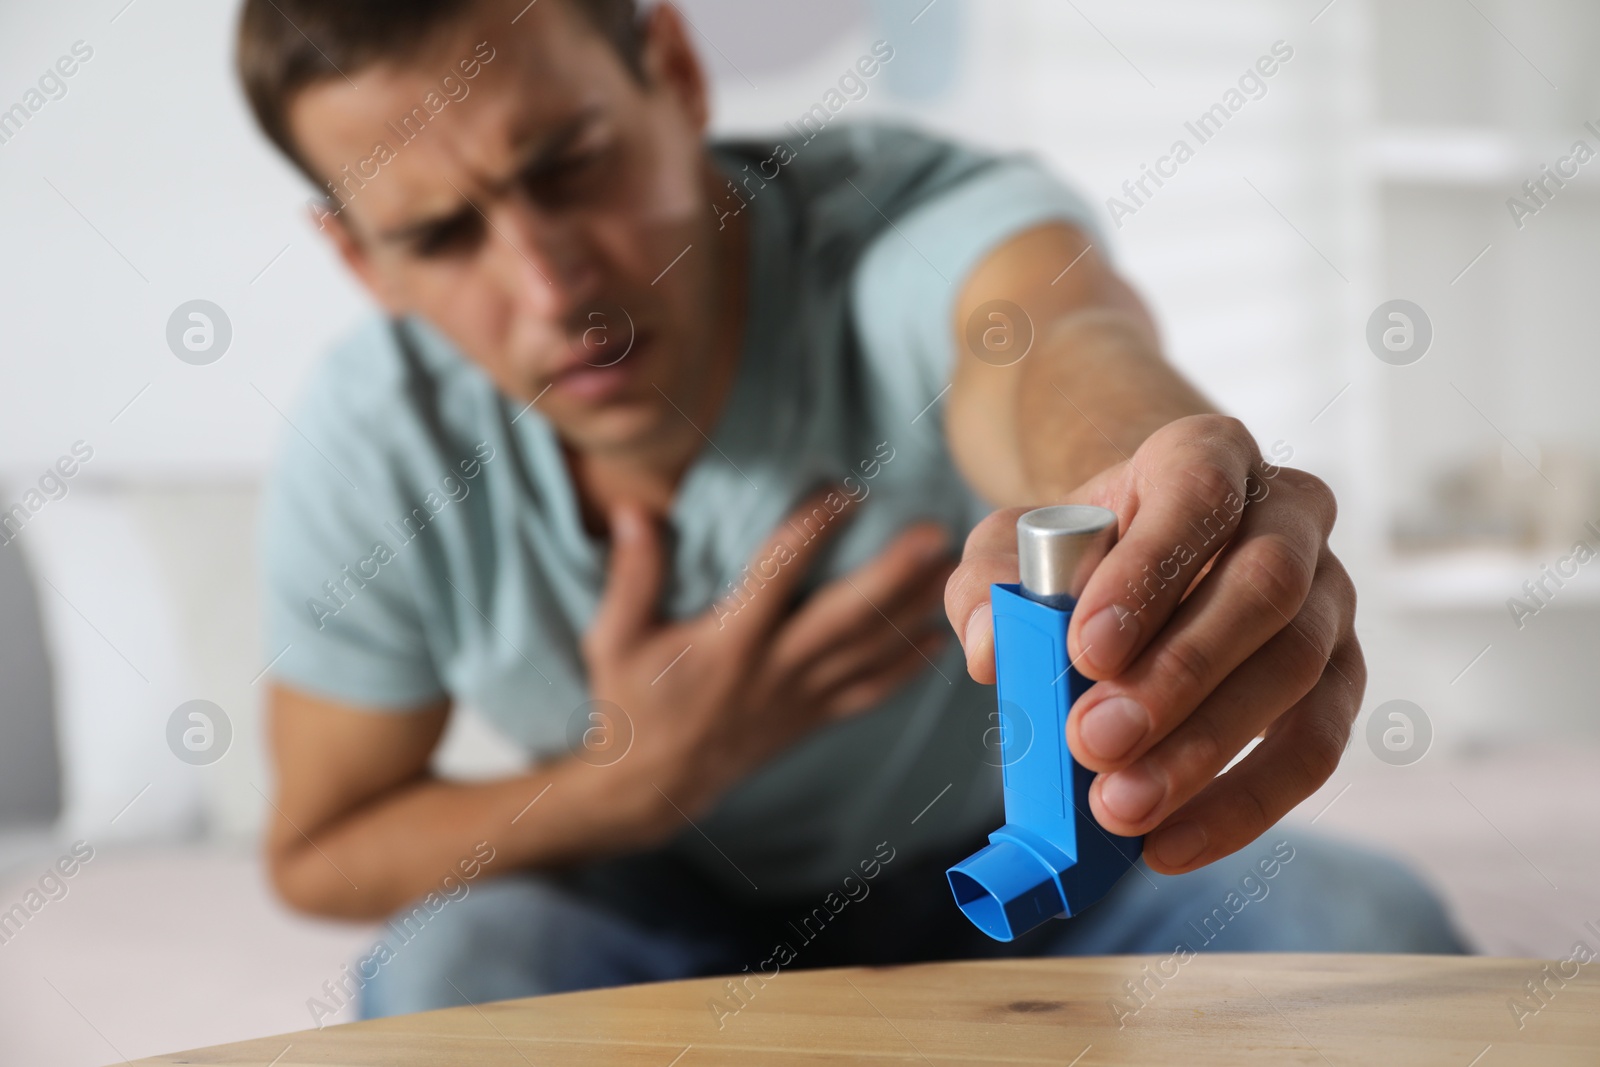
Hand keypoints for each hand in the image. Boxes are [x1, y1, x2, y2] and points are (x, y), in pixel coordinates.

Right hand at [584, 489, 953, 834]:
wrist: (650, 788)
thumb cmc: (630, 705)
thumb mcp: (613, 639)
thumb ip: (632, 575)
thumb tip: (632, 509)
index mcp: (727, 643)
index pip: (776, 575)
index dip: (812, 531)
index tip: (845, 491)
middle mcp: (772, 670)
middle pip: (845, 618)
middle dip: (894, 576)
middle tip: (934, 535)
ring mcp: (798, 698)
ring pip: (867, 652)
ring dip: (912, 612)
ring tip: (951, 572)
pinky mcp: (810, 720)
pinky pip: (868, 694)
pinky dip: (906, 669)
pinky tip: (938, 642)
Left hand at [945, 414, 1364, 873]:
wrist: (1137, 559)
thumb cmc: (1075, 550)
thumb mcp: (1009, 547)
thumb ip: (987, 585)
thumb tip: (995, 653)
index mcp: (1209, 455)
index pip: (1198, 496)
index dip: (1149, 573)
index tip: (1085, 648)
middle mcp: (1291, 516)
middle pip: (1264, 590)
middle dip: (1179, 676)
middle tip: (1091, 742)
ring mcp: (1329, 596)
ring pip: (1298, 674)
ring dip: (1208, 751)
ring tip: (1119, 808)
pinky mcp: (1340, 676)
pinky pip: (1314, 746)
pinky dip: (1244, 804)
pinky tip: (1170, 844)